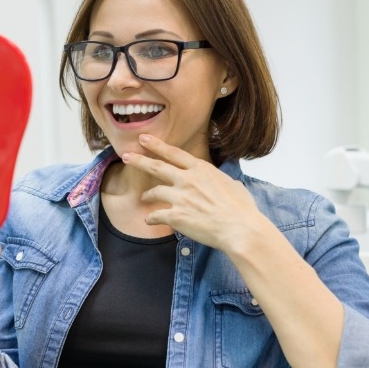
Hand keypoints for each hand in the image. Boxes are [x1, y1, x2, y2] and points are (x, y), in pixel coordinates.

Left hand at [121, 134, 264, 251]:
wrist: (240, 228)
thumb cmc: (242, 209)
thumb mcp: (234, 185)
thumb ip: (222, 181)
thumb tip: (226, 183)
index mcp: (201, 169)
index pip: (174, 153)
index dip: (157, 145)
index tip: (144, 138)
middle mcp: (188, 180)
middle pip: (157, 166)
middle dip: (139, 160)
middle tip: (126, 156)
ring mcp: (180, 197)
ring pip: (155, 192)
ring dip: (147, 195)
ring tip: (144, 197)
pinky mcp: (176, 216)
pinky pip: (156, 215)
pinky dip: (151, 218)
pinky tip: (149, 221)